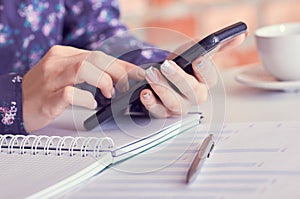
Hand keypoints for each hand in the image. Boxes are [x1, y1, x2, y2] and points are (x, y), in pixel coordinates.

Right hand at [22, 45, 143, 131]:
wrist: (14, 104)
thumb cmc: (44, 91)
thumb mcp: (65, 75)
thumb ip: (87, 72)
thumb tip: (116, 78)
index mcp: (64, 55)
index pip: (99, 55)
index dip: (121, 64)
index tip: (137, 73)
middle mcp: (58, 63)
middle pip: (94, 58)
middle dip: (117, 71)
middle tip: (128, 85)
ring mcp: (51, 79)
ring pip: (82, 68)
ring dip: (103, 80)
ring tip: (110, 92)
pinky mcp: (46, 99)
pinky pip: (68, 93)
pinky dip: (84, 98)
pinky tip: (92, 104)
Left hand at [140, 33, 245, 116]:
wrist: (163, 78)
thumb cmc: (181, 66)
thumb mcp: (195, 52)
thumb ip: (215, 46)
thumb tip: (240, 35)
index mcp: (205, 83)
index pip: (210, 78)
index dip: (204, 69)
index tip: (197, 58)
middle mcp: (194, 98)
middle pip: (192, 92)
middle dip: (179, 78)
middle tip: (166, 65)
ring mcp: (178, 107)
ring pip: (174, 103)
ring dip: (162, 88)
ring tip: (150, 74)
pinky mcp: (162, 113)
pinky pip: (157, 112)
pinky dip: (150, 103)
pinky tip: (145, 92)